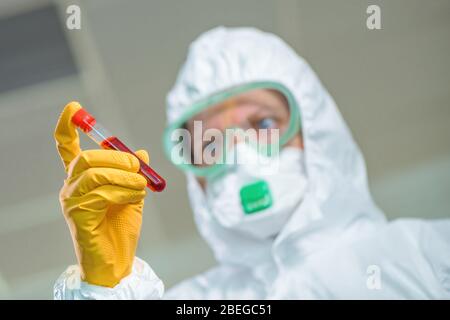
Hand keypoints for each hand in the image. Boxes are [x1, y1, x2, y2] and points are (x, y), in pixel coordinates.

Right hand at [54, 102, 148, 286]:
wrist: (117, 261)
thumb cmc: (122, 228)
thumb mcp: (133, 194)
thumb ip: (134, 174)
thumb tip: (142, 152)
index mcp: (82, 179)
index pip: (66, 148)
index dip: (68, 127)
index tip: (74, 108)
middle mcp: (71, 187)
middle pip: (86, 157)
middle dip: (115, 156)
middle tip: (137, 165)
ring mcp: (71, 201)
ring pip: (94, 173)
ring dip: (124, 175)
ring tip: (141, 184)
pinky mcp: (77, 215)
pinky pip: (101, 192)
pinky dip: (124, 190)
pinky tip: (135, 196)